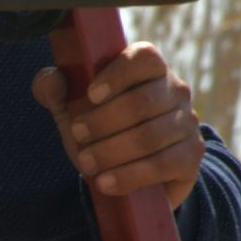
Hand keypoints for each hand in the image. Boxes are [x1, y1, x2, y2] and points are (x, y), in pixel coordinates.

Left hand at [31, 42, 205, 208]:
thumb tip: (49, 79)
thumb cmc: (101, 128)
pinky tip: (105, 183)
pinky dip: (129, 175)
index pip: (144, 58)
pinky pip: (163, 164)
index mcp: (149, 69)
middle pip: (143, 102)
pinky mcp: (191, 155)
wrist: (130, 170)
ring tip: (85, 163)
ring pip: (150, 136)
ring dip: (112, 151)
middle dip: (104, 121)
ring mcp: (187, 123)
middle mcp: (175, 90)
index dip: (117, 75)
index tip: (90, 95)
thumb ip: (56, 90)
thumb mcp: (74, 108)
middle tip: (77, 135)